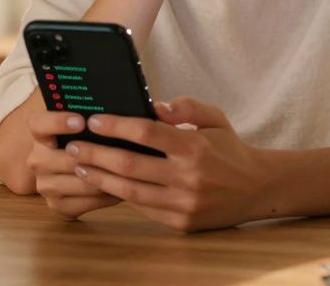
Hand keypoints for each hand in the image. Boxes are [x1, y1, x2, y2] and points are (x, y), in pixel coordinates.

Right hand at [26, 111, 120, 218]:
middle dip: (93, 157)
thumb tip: (122, 114)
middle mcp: (38, 159)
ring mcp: (45, 185)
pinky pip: (84, 203)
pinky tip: (120, 188)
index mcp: (40, 133)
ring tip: (128, 172)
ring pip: (79, 183)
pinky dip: (105, 197)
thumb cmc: (85, 139)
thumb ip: (94, 117)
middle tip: (120, 153)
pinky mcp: (56, 205)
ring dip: (105, 178)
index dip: (58, 122)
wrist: (69, 168)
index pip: (39, 124)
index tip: (81, 121)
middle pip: (64, 159)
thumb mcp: (84, 124)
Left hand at [66, 97, 271, 231]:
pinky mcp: (181, 223)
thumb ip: (186, 107)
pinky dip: (122, 196)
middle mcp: (188, 178)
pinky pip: (144, 208)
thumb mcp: (215, 118)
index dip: (117, 126)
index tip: (94, 120)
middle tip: (72, 145)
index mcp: (195, 148)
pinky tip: (105, 183)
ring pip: (131, 192)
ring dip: (100, 178)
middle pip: (130, 165)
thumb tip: (154, 106)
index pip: (147, 134)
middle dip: (96, 153)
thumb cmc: (230, 149)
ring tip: (80, 165)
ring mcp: (184, 204)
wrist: (258, 189)